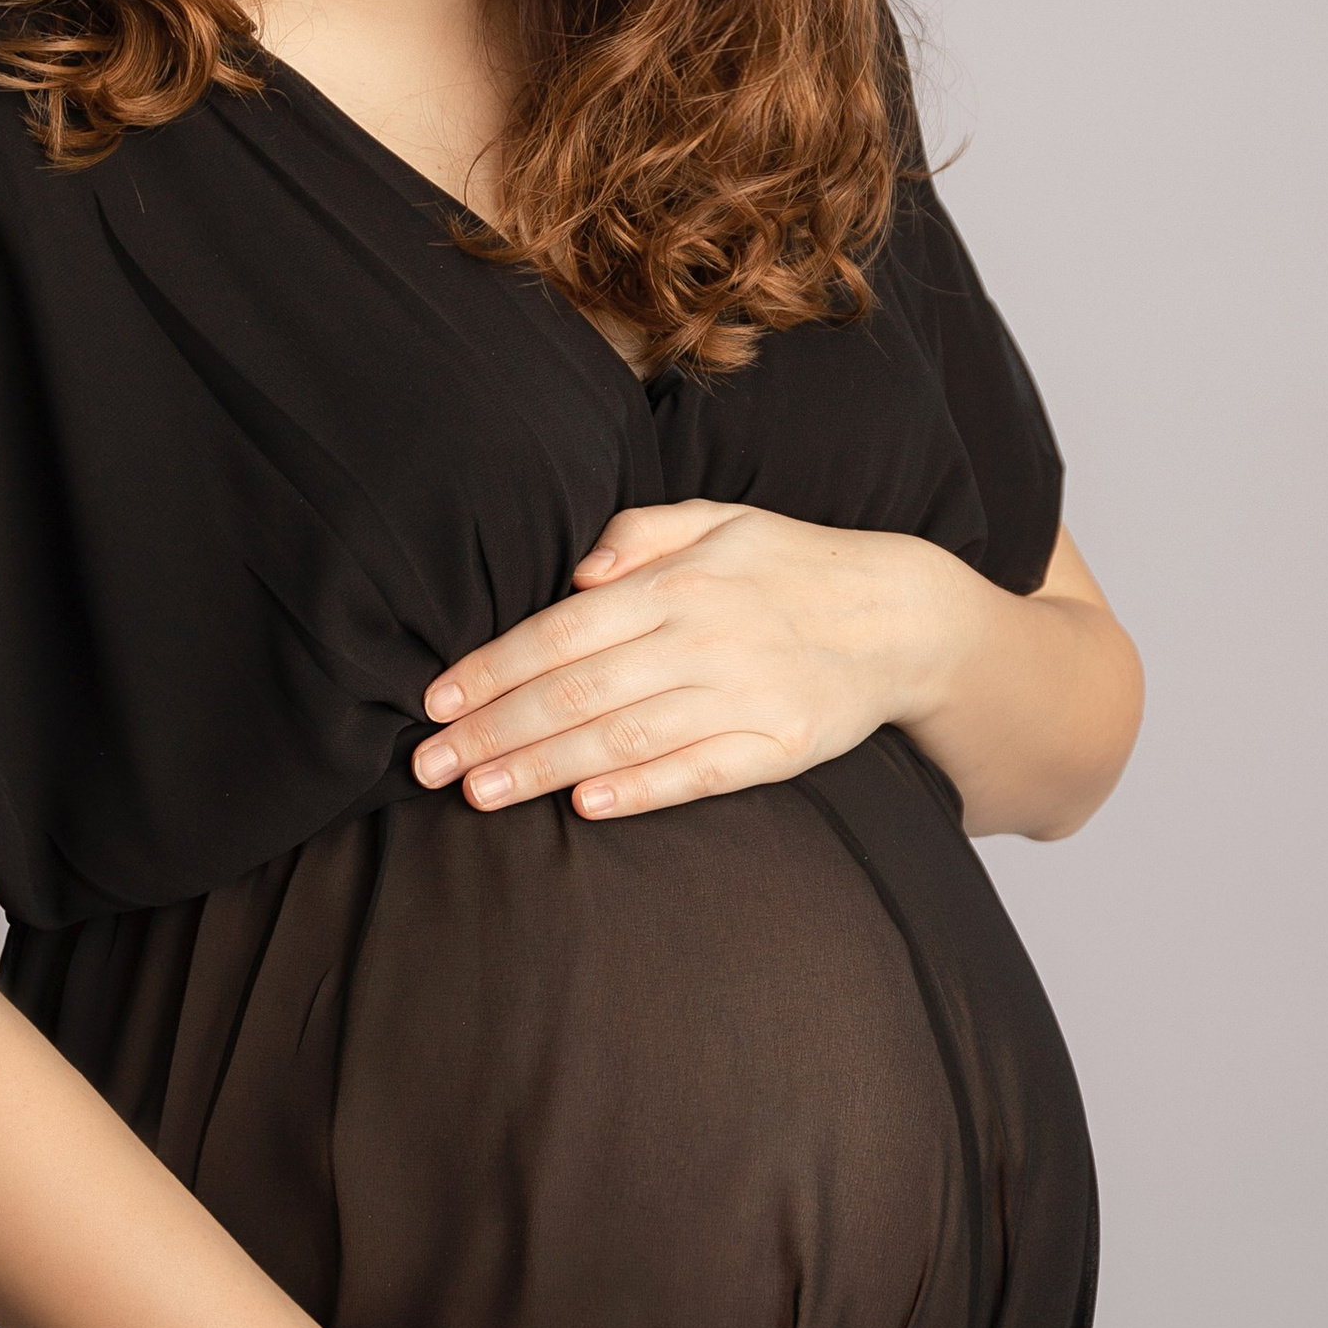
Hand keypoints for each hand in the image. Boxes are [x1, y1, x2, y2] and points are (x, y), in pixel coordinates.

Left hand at [411, 500, 974, 820]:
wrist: (899, 615)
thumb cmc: (786, 566)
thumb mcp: (718, 520)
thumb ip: (638, 533)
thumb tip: (574, 568)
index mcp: (678, 583)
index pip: (562, 631)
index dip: (492, 668)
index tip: (435, 701)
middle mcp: (705, 638)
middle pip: (579, 691)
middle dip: (495, 731)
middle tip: (428, 765)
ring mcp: (744, 697)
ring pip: (625, 738)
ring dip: (545, 769)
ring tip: (479, 795)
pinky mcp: (781, 748)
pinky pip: (699, 774)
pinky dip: (641, 792)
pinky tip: (584, 806)